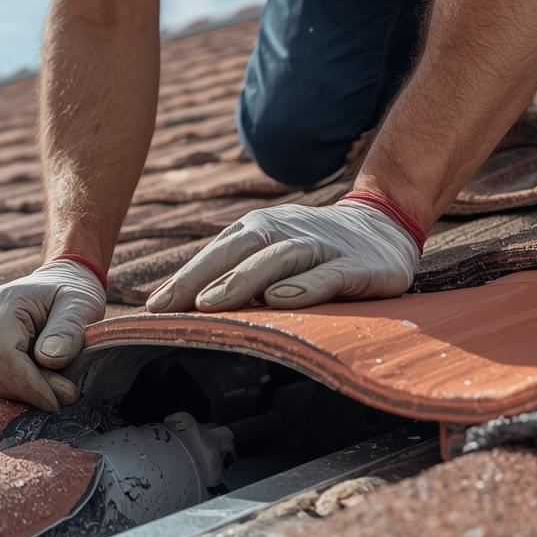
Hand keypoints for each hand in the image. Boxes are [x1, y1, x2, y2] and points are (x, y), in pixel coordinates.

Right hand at [0, 259, 107, 410]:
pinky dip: (7, 389)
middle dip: (20, 393)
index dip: (28, 384)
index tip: (58, 400)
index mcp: (6, 304)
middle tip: (58, 398)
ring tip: (47, 393)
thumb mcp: (81, 305)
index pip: (2, 355)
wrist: (61, 282)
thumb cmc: (73, 293)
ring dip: (12, 394)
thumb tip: (49, 359)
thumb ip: (68, 330)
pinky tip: (34, 386)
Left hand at [145, 200, 420, 311]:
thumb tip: (183, 309)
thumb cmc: (314, 251)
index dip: (183, 280)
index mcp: (260, 230)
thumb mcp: (272, 255)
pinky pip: (328, 275)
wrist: (384, 227)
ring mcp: (322, 247)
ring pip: (278, 258)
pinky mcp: (357, 266)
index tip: (153, 309)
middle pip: (238, 251)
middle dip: (201, 279)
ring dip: (243, 281)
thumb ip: (236, 275)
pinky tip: (281, 299)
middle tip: (170, 308)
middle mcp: (286, 231)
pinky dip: (304, 286)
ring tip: (212, 304)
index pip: (215, 254)